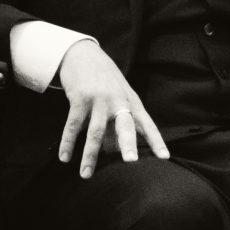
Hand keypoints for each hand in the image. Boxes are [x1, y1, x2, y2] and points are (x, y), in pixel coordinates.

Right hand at [56, 39, 168, 178]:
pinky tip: (64, 157)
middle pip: (126, 126)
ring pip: (96, 131)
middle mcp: (119, 101)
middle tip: (131, 162)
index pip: (147, 124)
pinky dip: (68, 142)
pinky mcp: (80, 98)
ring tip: (86, 175)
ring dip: (90, 155)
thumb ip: (120, 121)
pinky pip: (73, 125)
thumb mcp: (119, 97)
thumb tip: (117, 150)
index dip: (156, 141)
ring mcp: (99, 99)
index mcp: (132, 103)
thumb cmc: (105, 81)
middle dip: (128, 144)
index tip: (165, 157)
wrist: (83, 54)